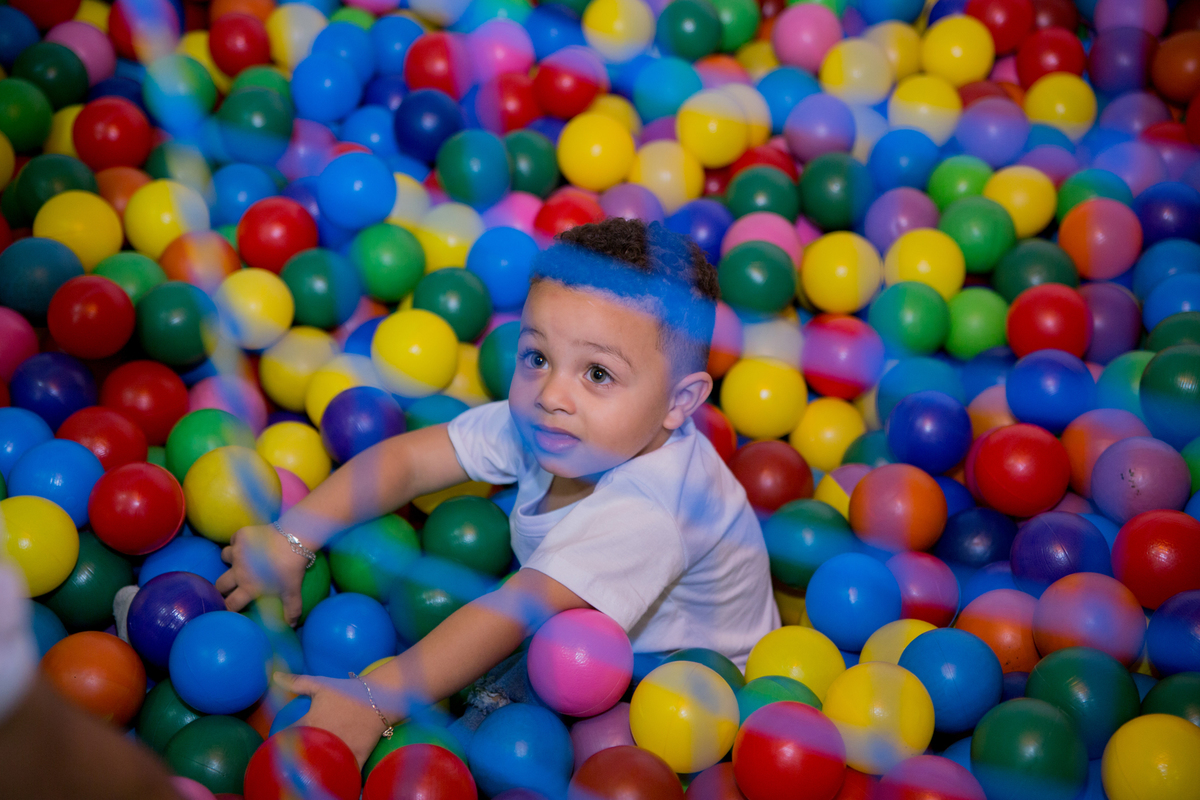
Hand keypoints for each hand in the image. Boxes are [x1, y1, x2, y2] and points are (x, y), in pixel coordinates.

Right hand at [215, 524, 308, 624]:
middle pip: (220, 584)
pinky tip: (248, 542)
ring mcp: (237, 552)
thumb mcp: (292, 591)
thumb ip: (291, 610)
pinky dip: (238, 541)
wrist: (294, 539)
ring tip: (240, 560)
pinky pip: (233, 539)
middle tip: (230, 586)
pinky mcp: (241, 536)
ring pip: (224, 557)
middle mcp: (238, 571)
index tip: (229, 607)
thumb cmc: (292, 568)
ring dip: (230, 559)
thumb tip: (291, 626)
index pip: (230, 604)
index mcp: (249, 587)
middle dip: (223, 587)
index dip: (229, 608)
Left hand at [272, 672, 387, 768]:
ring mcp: (340, 749)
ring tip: (311, 770)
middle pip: (301, 755)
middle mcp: (322, 738)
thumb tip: (275, 676)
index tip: (277, 745)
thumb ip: (296, 682)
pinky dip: (342, 776)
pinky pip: (347, 772)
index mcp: (310, 722)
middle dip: (295, 758)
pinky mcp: (356, 756)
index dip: (280, 742)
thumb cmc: (348, 690)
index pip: (287, 737)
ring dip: (315, 768)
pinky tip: (336, 778)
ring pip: (322, 766)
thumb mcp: (320, 684)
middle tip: (292, 759)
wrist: (379, 697)